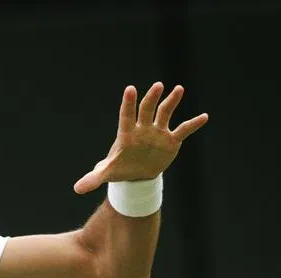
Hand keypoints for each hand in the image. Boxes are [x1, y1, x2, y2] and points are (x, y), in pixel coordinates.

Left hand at [74, 82, 208, 194]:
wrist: (137, 174)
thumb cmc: (120, 168)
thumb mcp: (106, 174)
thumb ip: (93, 178)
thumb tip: (76, 189)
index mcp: (127, 134)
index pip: (127, 115)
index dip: (128, 104)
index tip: (130, 89)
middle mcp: (143, 128)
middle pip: (147, 110)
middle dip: (151, 98)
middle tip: (157, 86)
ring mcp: (158, 132)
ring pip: (165, 113)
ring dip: (171, 101)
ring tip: (178, 89)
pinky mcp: (171, 140)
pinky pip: (183, 130)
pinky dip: (193, 124)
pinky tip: (204, 117)